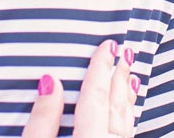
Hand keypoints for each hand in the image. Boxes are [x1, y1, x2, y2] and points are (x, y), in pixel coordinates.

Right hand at [22, 40, 139, 137]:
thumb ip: (42, 120)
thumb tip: (50, 81)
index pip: (95, 97)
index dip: (101, 69)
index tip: (108, 45)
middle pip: (115, 107)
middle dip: (119, 78)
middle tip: (125, 53)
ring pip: (125, 122)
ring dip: (127, 98)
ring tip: (131, 77)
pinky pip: (127, 135)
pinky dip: (128, 118)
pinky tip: (128, 113)